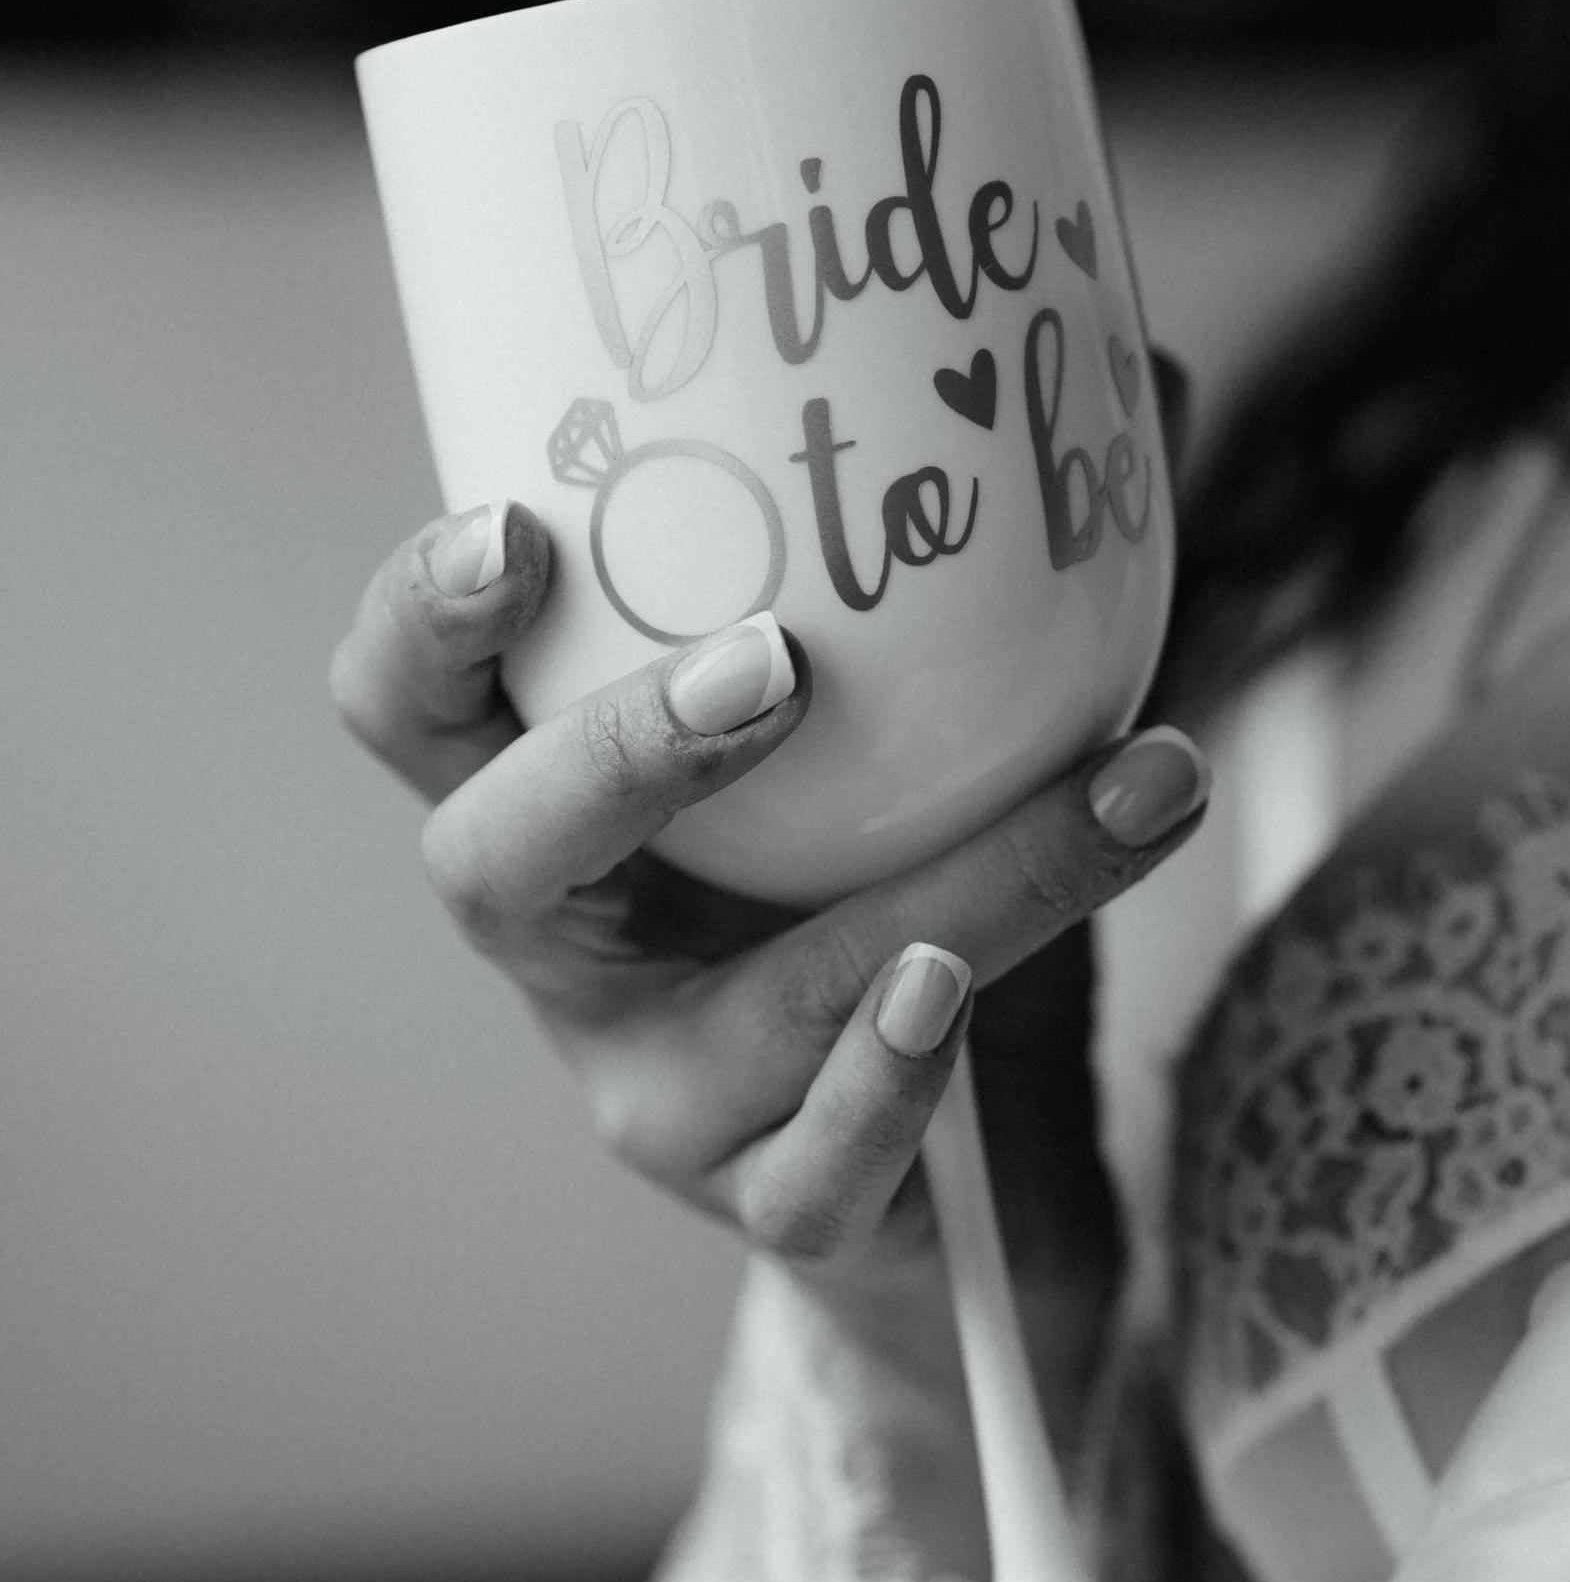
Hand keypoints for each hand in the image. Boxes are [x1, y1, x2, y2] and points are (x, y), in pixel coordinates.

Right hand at [328, 500, 1210, 1285]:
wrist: (974, 1188)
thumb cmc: (909, 910)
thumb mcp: (934, 749)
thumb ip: (1004, 594)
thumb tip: (1147, 371)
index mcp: (559, 815)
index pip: (410, 709)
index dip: (424, 624)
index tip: (516, 523)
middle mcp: (576, 961)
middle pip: (497, 861)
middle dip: (617, 755)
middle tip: (770, 662)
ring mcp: (664, 1099)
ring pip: (759, 1006)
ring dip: (941, 889)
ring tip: (1096, 793)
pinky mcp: (773, 1210)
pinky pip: (817, 1164)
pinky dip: (891, 1078)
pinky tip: (956, 994)